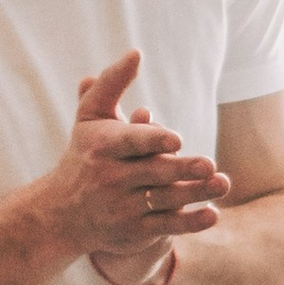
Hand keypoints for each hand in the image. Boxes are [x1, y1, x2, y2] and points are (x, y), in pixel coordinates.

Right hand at [44, 52, 231, 284]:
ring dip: (195, 193)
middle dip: (182, 169)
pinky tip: (212, 214)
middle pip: (153, 173)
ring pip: (164, 200)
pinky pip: (166, 227)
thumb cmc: (85, 153)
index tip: (176, 140)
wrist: (61, 213)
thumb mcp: (90, 117)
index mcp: (103, 147)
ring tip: (222, 183)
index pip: (131, 143)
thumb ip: (111, 84)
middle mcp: (111, 179)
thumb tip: (136, 53)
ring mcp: (123, 207)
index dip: (153, 140)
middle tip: (209, 165)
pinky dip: (190, 223)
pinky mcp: (134, 232)